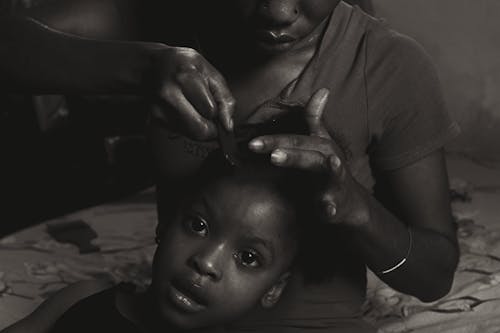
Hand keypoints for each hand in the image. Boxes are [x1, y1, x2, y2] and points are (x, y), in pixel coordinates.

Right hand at [150, 46, 234, 140]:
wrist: (153, 65)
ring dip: (198, 126)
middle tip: (207, 113)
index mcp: (186, 78)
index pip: (211, 112)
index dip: (218, 112)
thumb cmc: (183, 66)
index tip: (215, 105)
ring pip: (191, 134)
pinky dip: (186, 125)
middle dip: (210, 127)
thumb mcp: (211, 73)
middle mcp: (169, 95)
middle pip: (200, 131)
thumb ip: (225, 99)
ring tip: (192, 106)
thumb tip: (227, 125)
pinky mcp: (155, 119)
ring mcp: (159, 109)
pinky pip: (181, 132)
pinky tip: (181, 109)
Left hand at [248, 88, 368, 226]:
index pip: (295, 139)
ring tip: (278, 158)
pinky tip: (326, 209)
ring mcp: (334, 181)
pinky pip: (334, 205)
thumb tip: (321, 91)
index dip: (273, 138)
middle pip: (305, 149)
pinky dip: (330, 207)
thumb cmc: (330, 171)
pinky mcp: (338, 203)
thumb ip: (315, 120)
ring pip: (321, 168)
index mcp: (321, 146)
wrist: (350, 203)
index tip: (251, 142)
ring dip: (301, 161)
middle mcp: (329, 158)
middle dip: (282, 145)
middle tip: (255, 146)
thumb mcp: (322, 144)